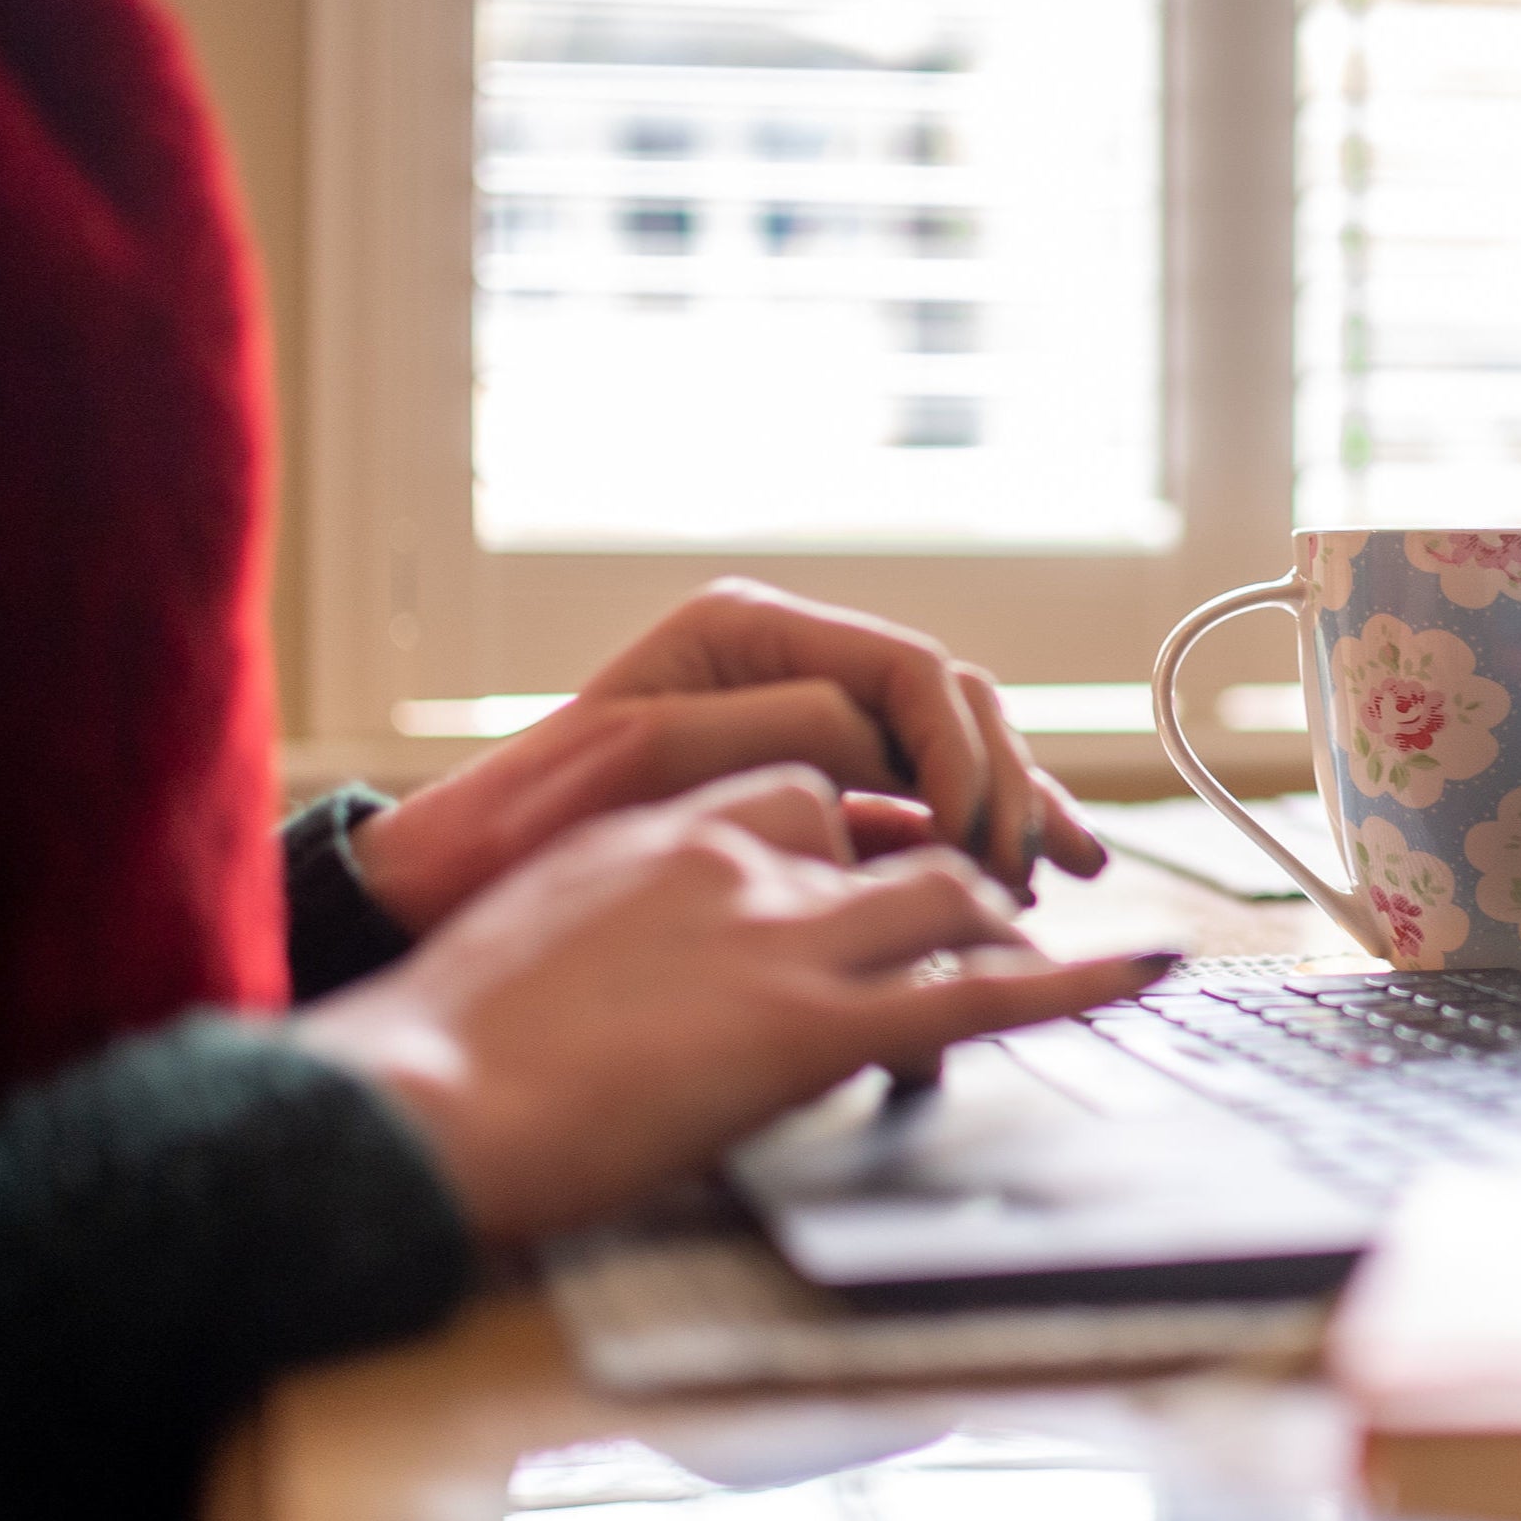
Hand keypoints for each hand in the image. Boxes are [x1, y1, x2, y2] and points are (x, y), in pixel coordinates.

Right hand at [296, 766, 1167, 1246]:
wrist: (414, 1105)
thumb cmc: (445, 1057)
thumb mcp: (547, 945)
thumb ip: (625, 927)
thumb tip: (656, 978)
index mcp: (665, 825)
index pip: (813, 791)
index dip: (871, 837)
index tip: (893, 874)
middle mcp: (737, 854)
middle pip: (898, 830)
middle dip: (963, 865)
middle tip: (1001, 913)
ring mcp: (780, 933)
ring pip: (952, 894)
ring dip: (1005, 922)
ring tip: (1045, 955)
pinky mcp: (811, 1024)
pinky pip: (982, 992)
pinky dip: (1081, 980)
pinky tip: (1148, 970)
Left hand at [352, 578, 1107, 933]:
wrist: (455, 889)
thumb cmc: (527, 822)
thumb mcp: (651, 757)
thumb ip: (783, 733)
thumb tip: (890, 754)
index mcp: (748, 631)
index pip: (907, 671)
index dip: (959, 751)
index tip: (973, 836)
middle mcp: (787, 664)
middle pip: (948, 705)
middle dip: (1006, 783)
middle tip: (1030, 871)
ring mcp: (801, 726)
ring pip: (950, 752)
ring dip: (1013, 809)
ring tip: (1065, 870)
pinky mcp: (808, 794)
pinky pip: (918, 803)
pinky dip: (974, 838)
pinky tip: (1021, 878)